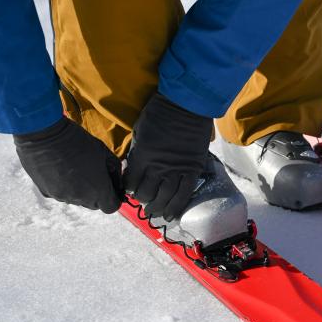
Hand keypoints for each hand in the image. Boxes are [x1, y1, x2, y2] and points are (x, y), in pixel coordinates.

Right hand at [13, 117, 122, 213]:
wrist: (43, 132)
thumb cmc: (78, 140)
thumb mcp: (105, 152)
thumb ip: (115, 171)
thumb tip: (117, 181)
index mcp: (98, 191)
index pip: (111, 206)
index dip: (114, 197)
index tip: (112, 187)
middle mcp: (80, 198)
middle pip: (94, 204)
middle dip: (98, 193)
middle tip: (94, 174)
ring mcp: (62, 196)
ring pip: (77, 200)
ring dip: (80, 190)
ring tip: (76, 169)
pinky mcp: (46, 192)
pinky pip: (60, 194)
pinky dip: (64, 186)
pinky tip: (61, 169)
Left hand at [123, 92, 212, 220]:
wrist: (187, 106)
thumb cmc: (159, 114)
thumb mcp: (139, 131)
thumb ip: (136, 153)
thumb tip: (134, 169)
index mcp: (142, 156)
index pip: (130, 183)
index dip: (128, 189)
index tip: (130, 188)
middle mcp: (159, 167)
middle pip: (147, 194)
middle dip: (142, 200)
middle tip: (142, 201)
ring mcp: (177, 170)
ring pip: (166, 198)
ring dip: (158, 208)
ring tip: (155, 213)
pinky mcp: (193, 170)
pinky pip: (185, 194)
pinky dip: (177, 207)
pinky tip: (171, 216)